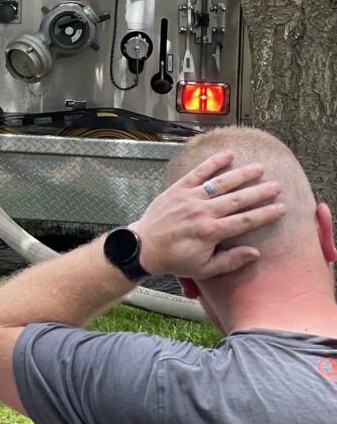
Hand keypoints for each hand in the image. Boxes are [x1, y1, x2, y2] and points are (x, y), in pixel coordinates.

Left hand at [133, 150, 284, 278]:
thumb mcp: (204, 268)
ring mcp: (189, 198)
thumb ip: (231, 261)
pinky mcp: (177, 189)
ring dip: (241, 175)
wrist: (143, 246)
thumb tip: (255, 253)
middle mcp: (202, 212)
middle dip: (259, 192)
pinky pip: (197, 173)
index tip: (281, 208)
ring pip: (220, 184)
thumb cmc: (175, 259)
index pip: (245, 221)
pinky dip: (212, 163)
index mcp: (211, 232)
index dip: (265, 214)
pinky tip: (227, 155)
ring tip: (259, 168)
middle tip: (276, 186)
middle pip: (237, 199)